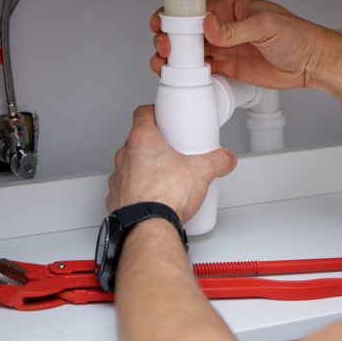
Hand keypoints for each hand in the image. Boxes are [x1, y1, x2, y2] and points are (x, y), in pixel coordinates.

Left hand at [106, 105, 236, 222]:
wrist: (148, 228)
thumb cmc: (164, 197)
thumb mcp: (201, 172)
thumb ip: (217, 161)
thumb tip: (225, 159)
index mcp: (142, 140)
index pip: (143, 113)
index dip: (154, 112)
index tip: (163, 116)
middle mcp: (125, 156)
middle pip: (138, 141)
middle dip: (155, 145)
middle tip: (172, 152)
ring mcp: (118, 178)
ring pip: (130, 165)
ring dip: (144, 169)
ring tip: (165, 178)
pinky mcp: (115, 198)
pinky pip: (126, 188)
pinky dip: (137, 190)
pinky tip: (153, 198)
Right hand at [150, 0, 334, 89]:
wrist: (310, 63)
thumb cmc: (296, 36)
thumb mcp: (266, 25)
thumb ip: (235, 28)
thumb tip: (209, 25)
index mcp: (232, 7)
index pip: (196, 9)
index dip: (175, 16)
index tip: (161, 24)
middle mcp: (224, 26)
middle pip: (187, 31)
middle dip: (171, 38)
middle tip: (165, 47)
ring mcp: (225, 47)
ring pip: (191, 51)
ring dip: (175, 57)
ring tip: (164, 63)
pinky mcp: (228, 67)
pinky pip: (202, 69)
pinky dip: (188, 72)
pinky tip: (180, 75)